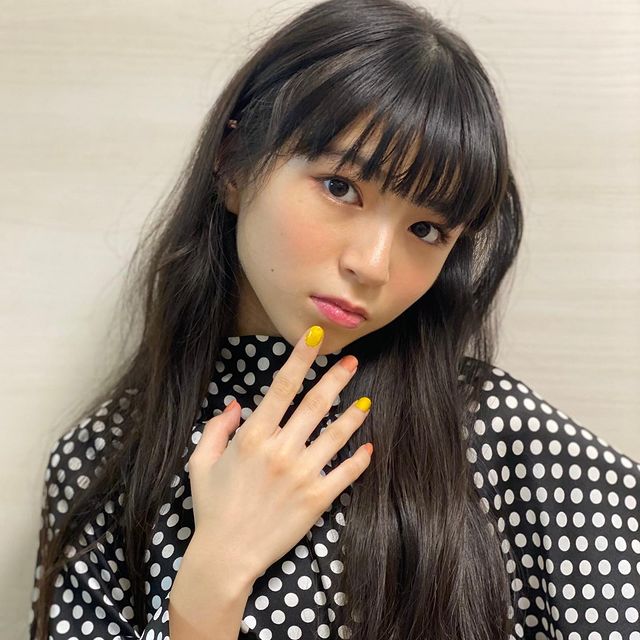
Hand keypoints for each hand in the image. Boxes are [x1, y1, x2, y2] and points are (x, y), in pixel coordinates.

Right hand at [186, 325, 371, 581]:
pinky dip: (359, 459)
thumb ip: (217, 428)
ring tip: (366, 401)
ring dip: (353, 415)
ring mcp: (302, 474)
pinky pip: (345, 473)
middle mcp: (281, 450)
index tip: (316, 338)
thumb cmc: (212, 508)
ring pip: (335, 435)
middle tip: (352, 362)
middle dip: (336, 378)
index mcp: (253, 437)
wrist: (226, 557)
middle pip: (315, 404)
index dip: (301, 358)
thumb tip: (236, 403)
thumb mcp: (201, 463)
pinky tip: (369, 447)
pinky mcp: (317, 499)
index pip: (282, 387)